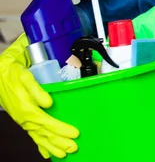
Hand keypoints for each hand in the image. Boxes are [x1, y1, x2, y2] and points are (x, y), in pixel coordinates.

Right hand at [0, 34, 79, 158]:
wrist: (0, 73)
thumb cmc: (14, 74)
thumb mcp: (26, 78)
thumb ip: (37, 91)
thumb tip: (49, 103)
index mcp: (27, 109)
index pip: (47, 123)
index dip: (61, 129)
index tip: (74, 134)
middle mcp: (25, 118)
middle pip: (44, 134)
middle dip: (59, 142)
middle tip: (73, 148)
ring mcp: (23, 120)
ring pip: (39, 137)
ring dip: (51, 146)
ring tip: (62, 154)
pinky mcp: (23, 118)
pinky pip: (33, 135)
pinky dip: (40, 144)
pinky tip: (46, 152)